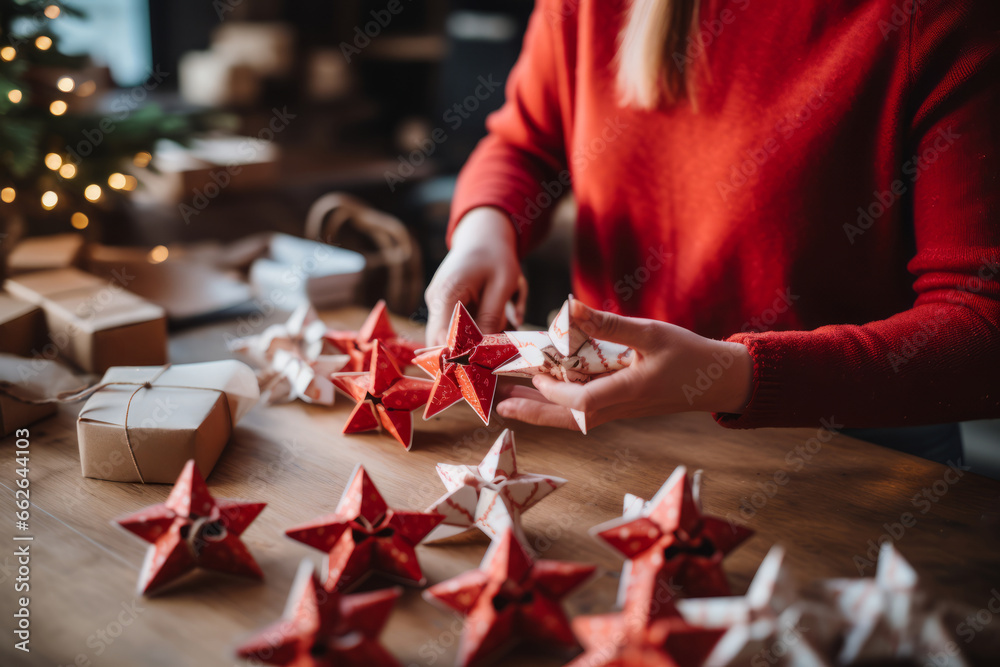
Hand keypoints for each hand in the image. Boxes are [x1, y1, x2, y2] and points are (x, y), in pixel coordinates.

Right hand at [424, 207, 525, 345]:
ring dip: (475, 338)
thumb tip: (483, 350)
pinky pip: (457, 326)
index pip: (444, 338)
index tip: (487, 361)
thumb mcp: (501, 285)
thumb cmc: (495, 257)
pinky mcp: (443, 306)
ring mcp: (436, 304)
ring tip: (501, 320)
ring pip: (452, 336)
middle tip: (499, 347)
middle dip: (470, 349)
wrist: (483, 235)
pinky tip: (494, 314)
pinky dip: (475, 328)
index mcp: (446, 294)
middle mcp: (434, 301)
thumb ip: (491, 318)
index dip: (462, 355)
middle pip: (443, 342)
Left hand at [495, 300, 752, 430]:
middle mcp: (619, 407)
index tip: (536, 373)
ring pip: (573, 420)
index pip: (582, 402)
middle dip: (533, 414)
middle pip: (568, 420)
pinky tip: (544, 395)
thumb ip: (608, 323)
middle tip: (500, 406)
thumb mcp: (650, 332)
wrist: (715, 381)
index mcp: (628, 390)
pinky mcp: (620, 407)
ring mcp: (619, 411)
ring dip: (542, 412)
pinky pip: (583, 413)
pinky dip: (559, 407)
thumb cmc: (687, 354)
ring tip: (511, 402)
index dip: (554, 391)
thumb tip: (568, 308)